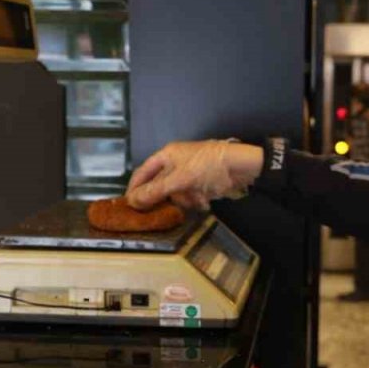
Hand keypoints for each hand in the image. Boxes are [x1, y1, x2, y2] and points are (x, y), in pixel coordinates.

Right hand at [125, 140, 262, 210]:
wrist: (240, 167)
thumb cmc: (207, 166)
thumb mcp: (178, 179)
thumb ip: (155, 191)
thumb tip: (133, 201)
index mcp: (166, 155)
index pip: (143, 172)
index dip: (135, 188)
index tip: (129, 204)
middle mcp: (175, 164)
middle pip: (158, 185)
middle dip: (163, 198)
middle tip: (158, 212)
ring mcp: (188, 174)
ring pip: (175, 194)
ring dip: (183, 200)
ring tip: (193, 199)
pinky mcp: (200, 184)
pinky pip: (190, 197)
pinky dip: (195, 201)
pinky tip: (203, 201)